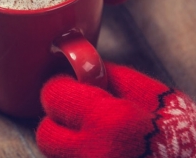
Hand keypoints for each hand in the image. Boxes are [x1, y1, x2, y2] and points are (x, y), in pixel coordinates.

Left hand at [36, 62, 195, 157]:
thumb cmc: (173, 127)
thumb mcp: (145, 91)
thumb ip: (105, 76)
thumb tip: (77, 70)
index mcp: (108, 121)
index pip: (52, 96)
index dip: (59, 88)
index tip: (68, 87)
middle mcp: (94, 154)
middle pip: (45, 135)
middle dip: (56, 122)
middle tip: (75, 115)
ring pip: (57, 156)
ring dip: (66, 143)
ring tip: (90, 134)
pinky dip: (78, 156)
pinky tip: (98, 148)